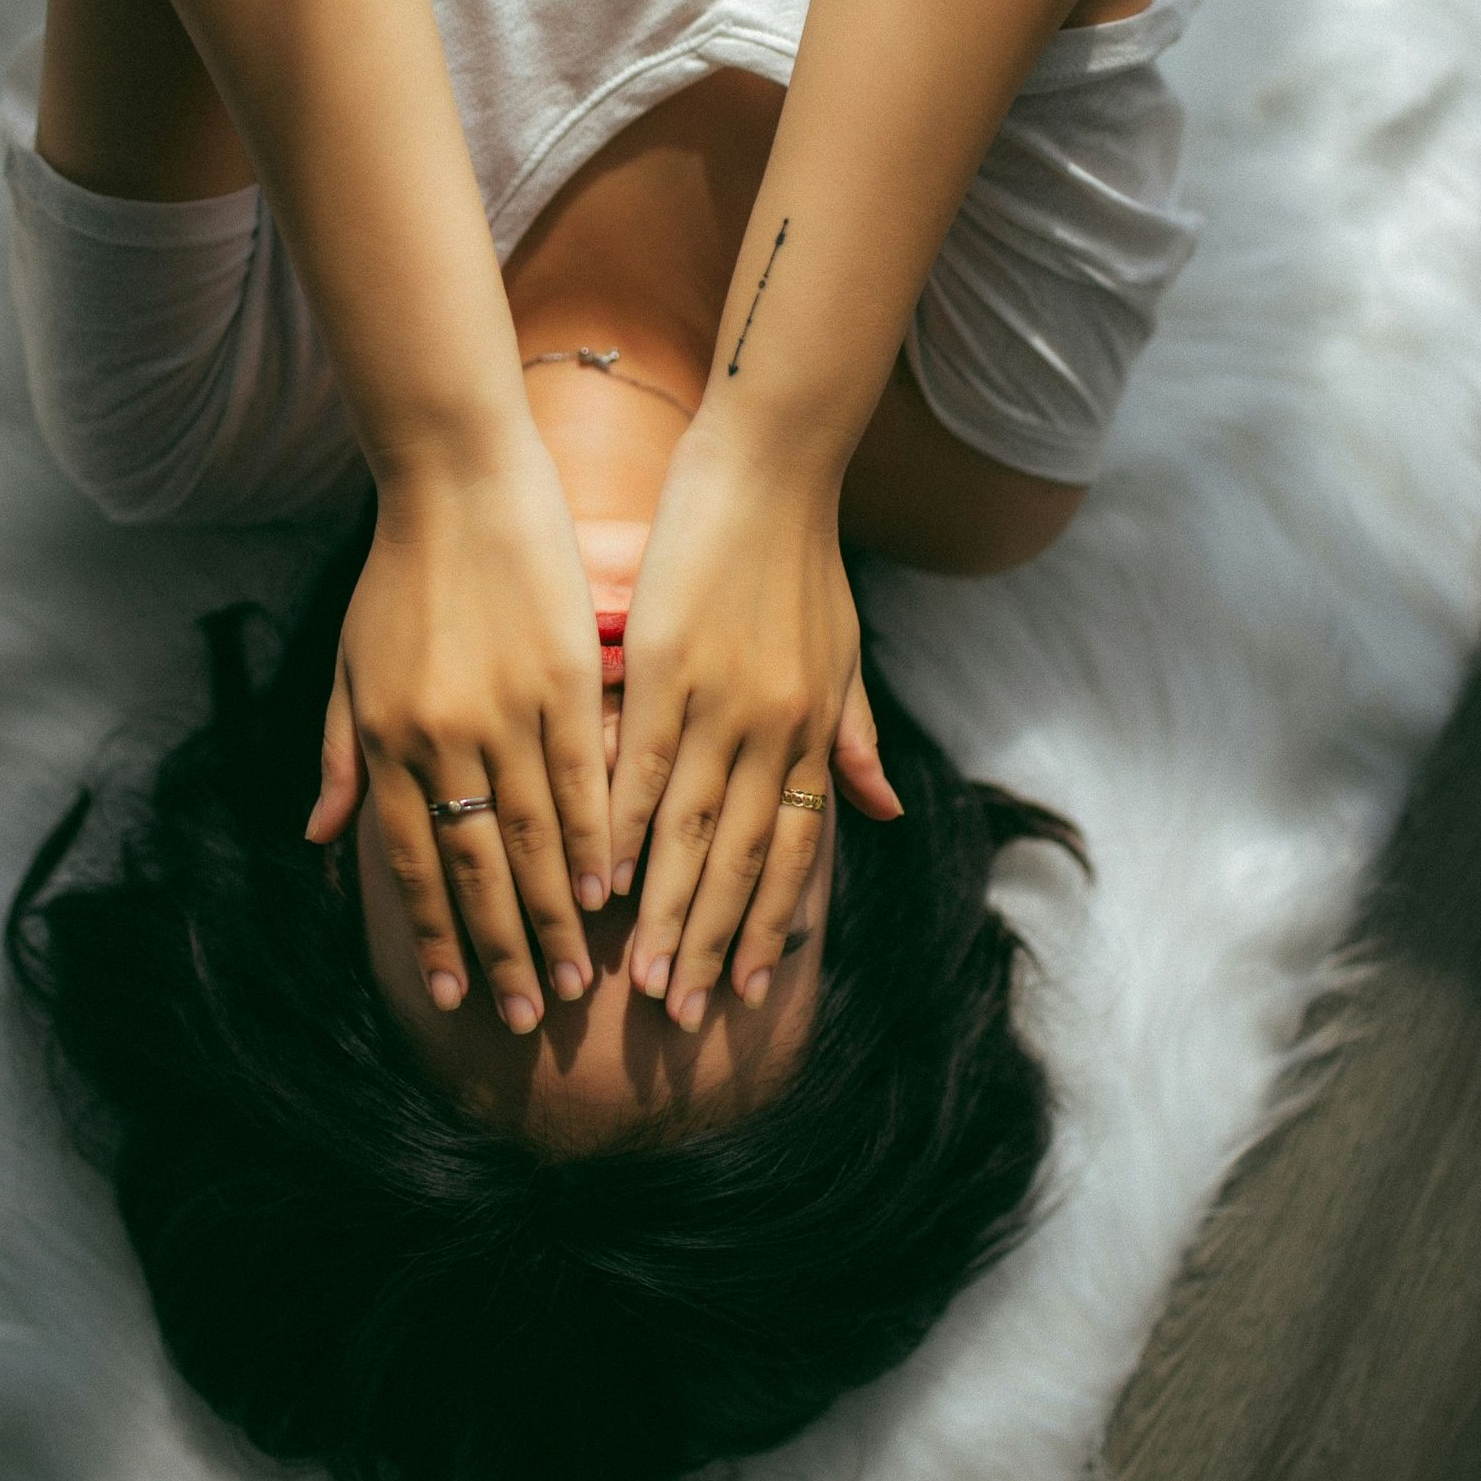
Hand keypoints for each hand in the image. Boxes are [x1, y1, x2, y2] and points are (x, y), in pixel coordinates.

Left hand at [303, 438, 609, 1028]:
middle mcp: (441, 736)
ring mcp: (505, 709)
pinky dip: (596, 836)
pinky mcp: (562, 676)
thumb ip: (341, 757)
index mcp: (385, 738)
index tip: (451, 994)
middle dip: (501, 949)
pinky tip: (611, 885)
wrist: (456, 481)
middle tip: (530, 1017)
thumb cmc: (398, 574)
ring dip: (556, 912)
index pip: (408, 860)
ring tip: (579, 974)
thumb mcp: (349, 667)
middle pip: (475, 866)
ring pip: (533, 834)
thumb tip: (324, 843)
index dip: (431, 932)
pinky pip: (582, 775)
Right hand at [605, 422, 902, 1028]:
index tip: (746, 992)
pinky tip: (597, 875)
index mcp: (813, 731)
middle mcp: (775, 731)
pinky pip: (641, 765)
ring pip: (690, 831)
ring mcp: (721, 702)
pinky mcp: (668, 667)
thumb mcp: (844, 654)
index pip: (793, 853)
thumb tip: (883, 814)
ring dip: (663, 910)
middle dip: (711, 944)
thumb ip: (855, 737)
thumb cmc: (803, 555)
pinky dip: (620, 826)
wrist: (773, 464)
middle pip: (741, 861)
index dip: (769, 925)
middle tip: (682, 1016)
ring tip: (635, 978)